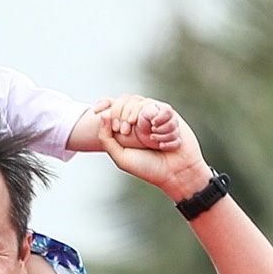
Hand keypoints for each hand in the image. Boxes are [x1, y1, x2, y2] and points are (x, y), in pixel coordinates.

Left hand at [94, 102, 213, 201]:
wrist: (175, 173)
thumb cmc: (148, 168)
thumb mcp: (121, 157)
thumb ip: (107, 138)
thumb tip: (103, 115)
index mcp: (127, 128)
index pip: (114, 106)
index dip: (105, 103)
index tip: (97, 109)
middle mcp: (140, 121)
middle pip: (128, 100)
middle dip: (124, 113)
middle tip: (126, 131)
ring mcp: (155, 117)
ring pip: (145, 104)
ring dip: (146, 123)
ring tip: (152, 141)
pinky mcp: (171, 117)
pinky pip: (163, 110)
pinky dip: (163, 124)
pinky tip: (162, 141)